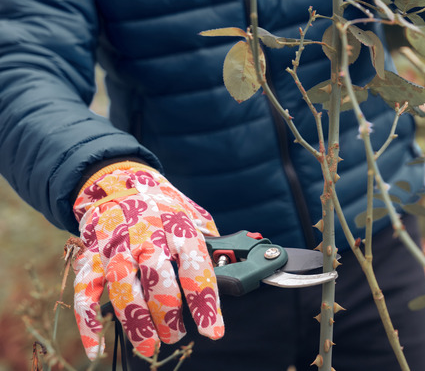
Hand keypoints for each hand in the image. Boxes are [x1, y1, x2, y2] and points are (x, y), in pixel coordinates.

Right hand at [71, 162, 223, 359]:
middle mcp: (147, 236)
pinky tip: (96, 346)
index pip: (195, 268)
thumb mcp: (192, 215)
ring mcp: (116, 247)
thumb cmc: (163, 206)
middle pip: (158, 280)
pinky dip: (88, 321)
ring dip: (136, 322)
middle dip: (168, 314)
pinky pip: (86, 292)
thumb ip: (210, 241)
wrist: (117, 181)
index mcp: (178, 228)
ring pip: (123, 288)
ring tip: (148, 347)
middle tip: (176, 336)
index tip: (213, 331)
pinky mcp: (92, 257)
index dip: (205, 302)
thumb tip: (234, 266)